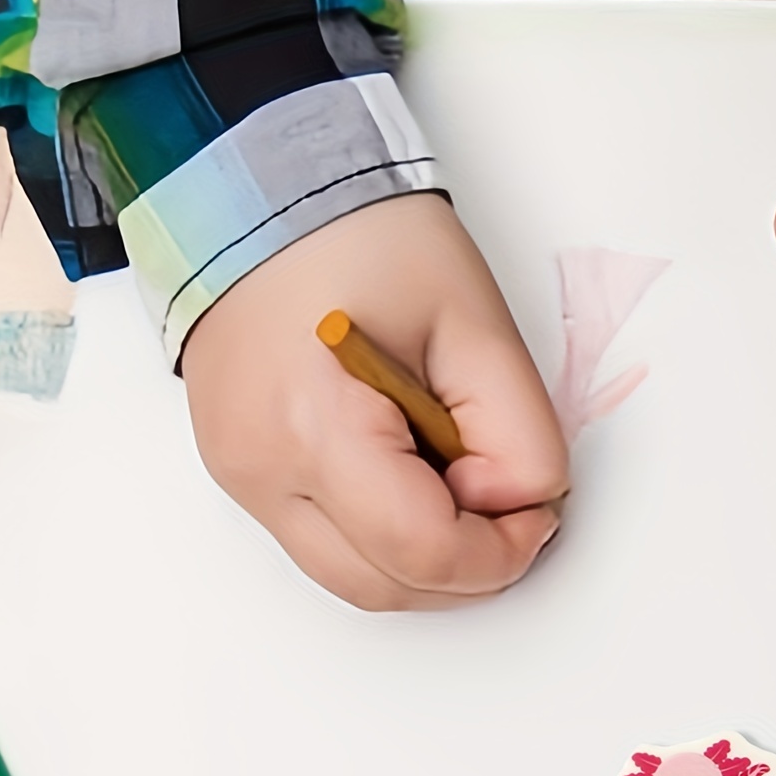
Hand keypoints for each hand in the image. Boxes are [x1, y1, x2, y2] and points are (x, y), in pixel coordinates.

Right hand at [182, 193, 568, 610]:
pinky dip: (381, 533)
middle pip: (385, 588)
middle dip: (465, 569)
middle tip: (508, 508)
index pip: (423, 553)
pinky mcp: (240, 476)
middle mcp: (261, 470)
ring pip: (354, 580)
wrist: (260, 187)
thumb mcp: (476, 321)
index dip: (498, 554)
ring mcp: (241, 479)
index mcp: (313, 426)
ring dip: (423, 558)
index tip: (536, 513)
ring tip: (454, 478)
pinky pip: (325, 544)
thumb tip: (522, 505)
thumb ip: (518, 430)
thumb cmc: (358, 233)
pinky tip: (406, 471)